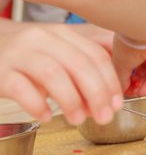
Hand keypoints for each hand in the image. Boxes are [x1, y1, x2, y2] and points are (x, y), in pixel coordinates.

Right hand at [0, 24, 122, 124]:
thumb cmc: (24, 57)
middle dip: (97, 93)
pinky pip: (21, 88)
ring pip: (53, 74)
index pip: (95, 55)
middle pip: (79, 64)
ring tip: (78, 120)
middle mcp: (41, 39)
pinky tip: (46, 116)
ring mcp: (18, 53)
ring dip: (71, 100)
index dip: (110, 81)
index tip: (117, 104)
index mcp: (62, 33)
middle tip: (104, 117)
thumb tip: (106, 101)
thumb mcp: (55, 53)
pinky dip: (37, 104)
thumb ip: (80, 70)